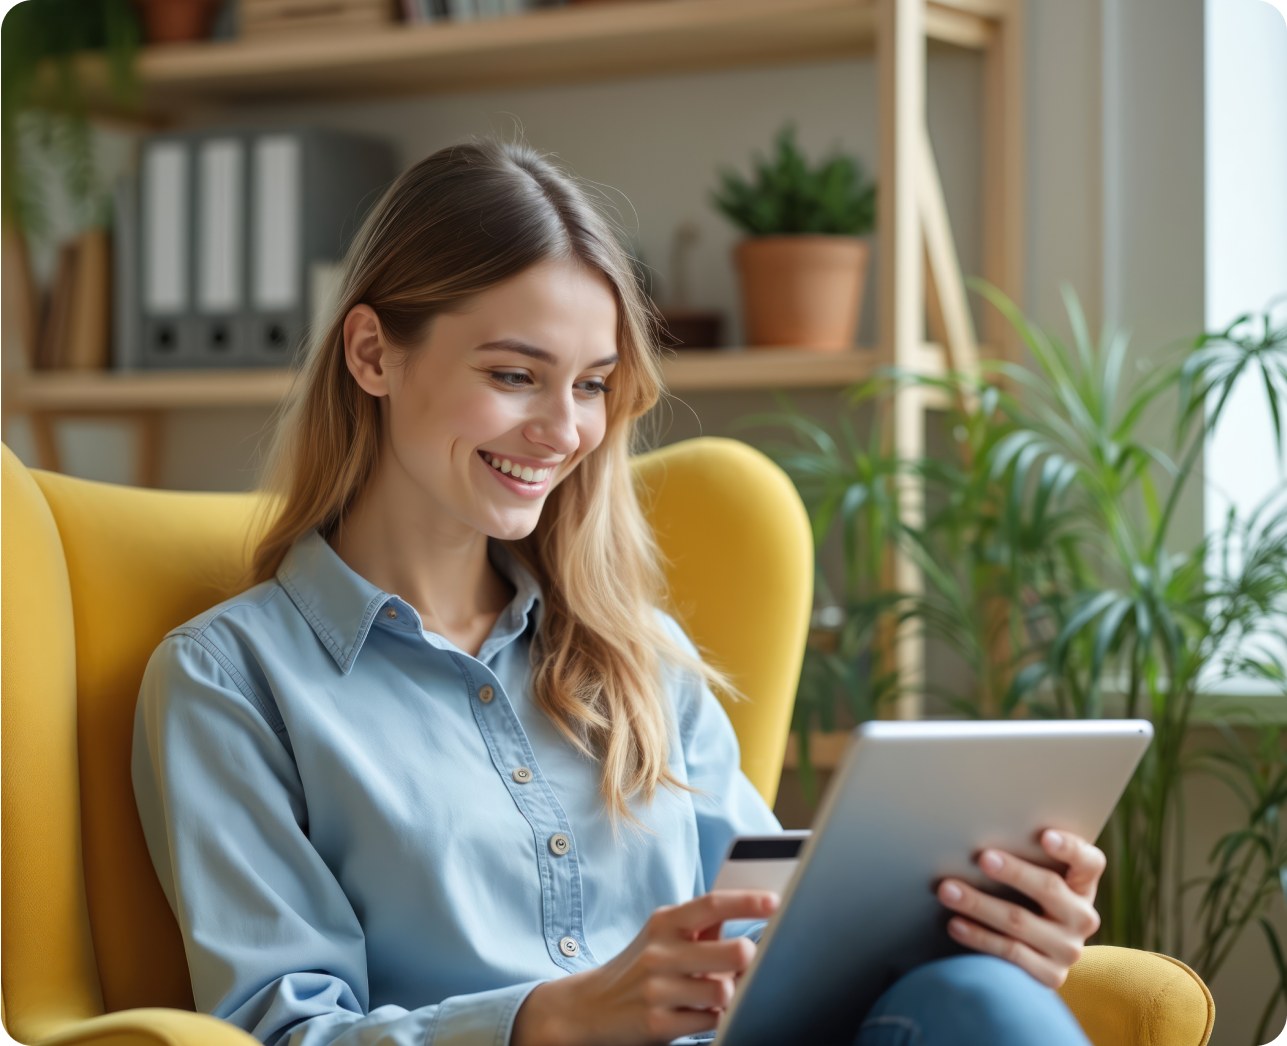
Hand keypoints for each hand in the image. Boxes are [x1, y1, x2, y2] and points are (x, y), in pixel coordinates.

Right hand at [511, 890, 777, 1045]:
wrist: (589, 1008)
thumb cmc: (639, 967)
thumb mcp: (662, 937)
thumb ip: (701, 925)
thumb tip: (752, 907)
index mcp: (664, 922)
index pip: (712, 904)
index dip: (747, 902)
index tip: (775, 901)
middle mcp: (659, 952)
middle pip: (732, 951)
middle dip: (749, 959)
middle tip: (747, 962)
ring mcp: (658, 989)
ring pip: (725, 990)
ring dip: (729, 994)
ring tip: (716, 992)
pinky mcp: (658, 1024)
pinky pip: (710, 1020)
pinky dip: (714, 1017)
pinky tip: (700, 1011)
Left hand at [936, 829, 1104, 988]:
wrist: (1037, 957)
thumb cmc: (1027, 901)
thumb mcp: (1036, 881)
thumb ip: (1025, 860)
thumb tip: (975, 835)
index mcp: (1082, 885)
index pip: (1089, 862)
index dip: (1070, 847)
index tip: (1045, 836)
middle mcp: (1082, 917)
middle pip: (1049, 888)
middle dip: (1013, 871)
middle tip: (982, 858)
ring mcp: (1069, 949)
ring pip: (1020, 921)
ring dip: (979, 904)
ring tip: (948, 890)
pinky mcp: (1050, 975)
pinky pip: (1010, 953)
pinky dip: (978, 936)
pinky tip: (955, 924)